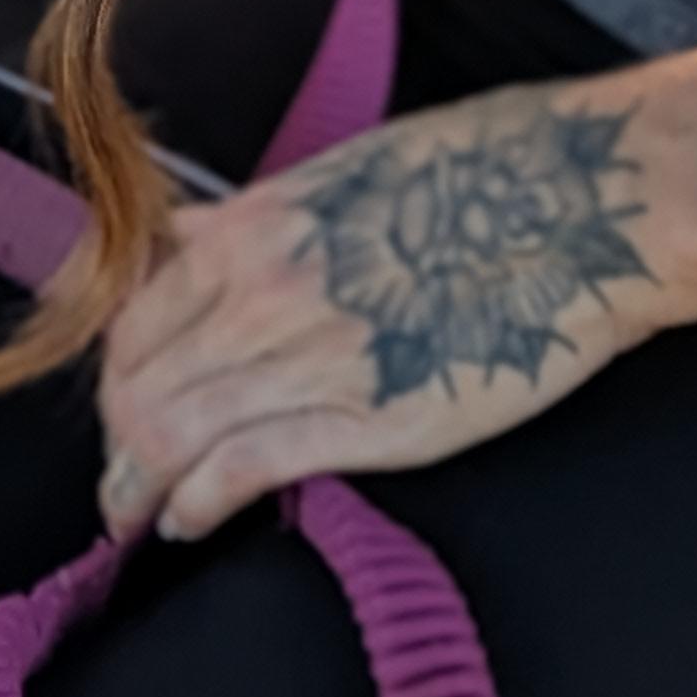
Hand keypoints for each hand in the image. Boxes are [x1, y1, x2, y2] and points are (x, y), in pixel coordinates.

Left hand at [95, 44, 696, 544]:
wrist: (579, 203)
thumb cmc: (480, 174)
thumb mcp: (342, 172)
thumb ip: (261, 220)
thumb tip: (197, 245)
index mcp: (254, 224)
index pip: (134, 316)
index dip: (116, 373)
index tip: (120, 405)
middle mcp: (261, 288)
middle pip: (141, 383)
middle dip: (118, 442)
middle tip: (118, 482)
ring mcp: (309, 354)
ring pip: (174, 432)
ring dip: (140, 485)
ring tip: (137, 514)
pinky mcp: (367, 419)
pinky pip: (243, 468)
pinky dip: (196, 503)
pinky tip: (186, 524)